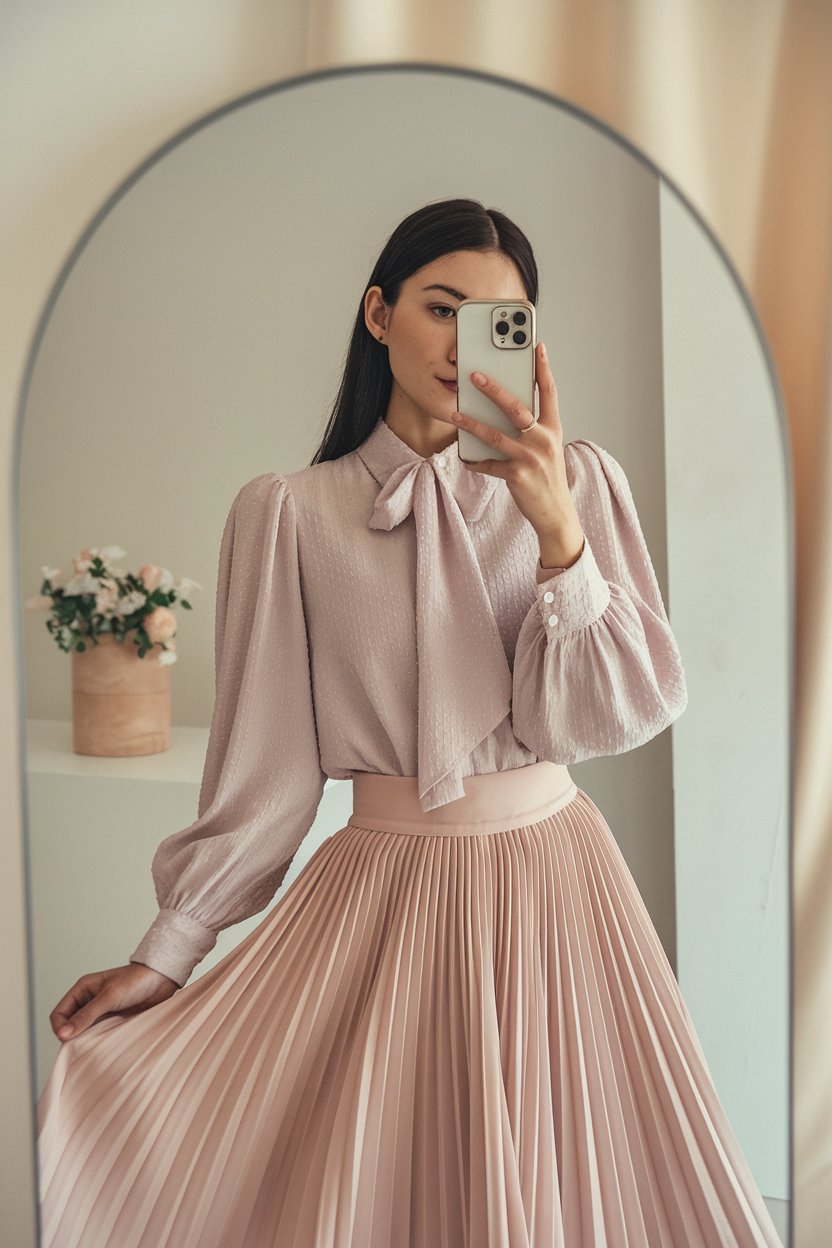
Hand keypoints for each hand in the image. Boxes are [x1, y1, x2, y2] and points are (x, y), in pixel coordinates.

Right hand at [50, 962, 178, 1040]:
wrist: (162, 979)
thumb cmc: (136, 981)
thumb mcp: (109, 997)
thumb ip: (87, 1015)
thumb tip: (63, 1034)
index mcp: (82, 990)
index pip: (59, 1014)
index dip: (60, 1028)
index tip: (68, 1039)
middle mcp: (88, 1002)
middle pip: (69, 1026)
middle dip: (71, 1038)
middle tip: (80, 1048)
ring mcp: (101, 1013)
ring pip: (84, 1033)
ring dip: (86, 1042)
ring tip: (93, 1049)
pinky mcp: (113, 1022)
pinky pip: (99, 1036)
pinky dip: (98, 1043)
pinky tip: (104, 1048)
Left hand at [444, 341, 584, 560]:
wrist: (555, 514)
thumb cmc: (547, 479)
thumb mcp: (547, 450)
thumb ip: (531, 430)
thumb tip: (503, 412)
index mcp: (553, 429)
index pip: (549, 392)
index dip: (543, 368)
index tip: (537, 345)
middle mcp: (544, 440)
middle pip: (517, 407)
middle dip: (494, 389)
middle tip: (475, 375)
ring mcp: (531, 457)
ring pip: (496, 434)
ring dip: (472, 423)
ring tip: (455, 414)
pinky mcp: (517, 475)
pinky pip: (489, 464)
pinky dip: (475, 461)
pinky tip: (465, 457)